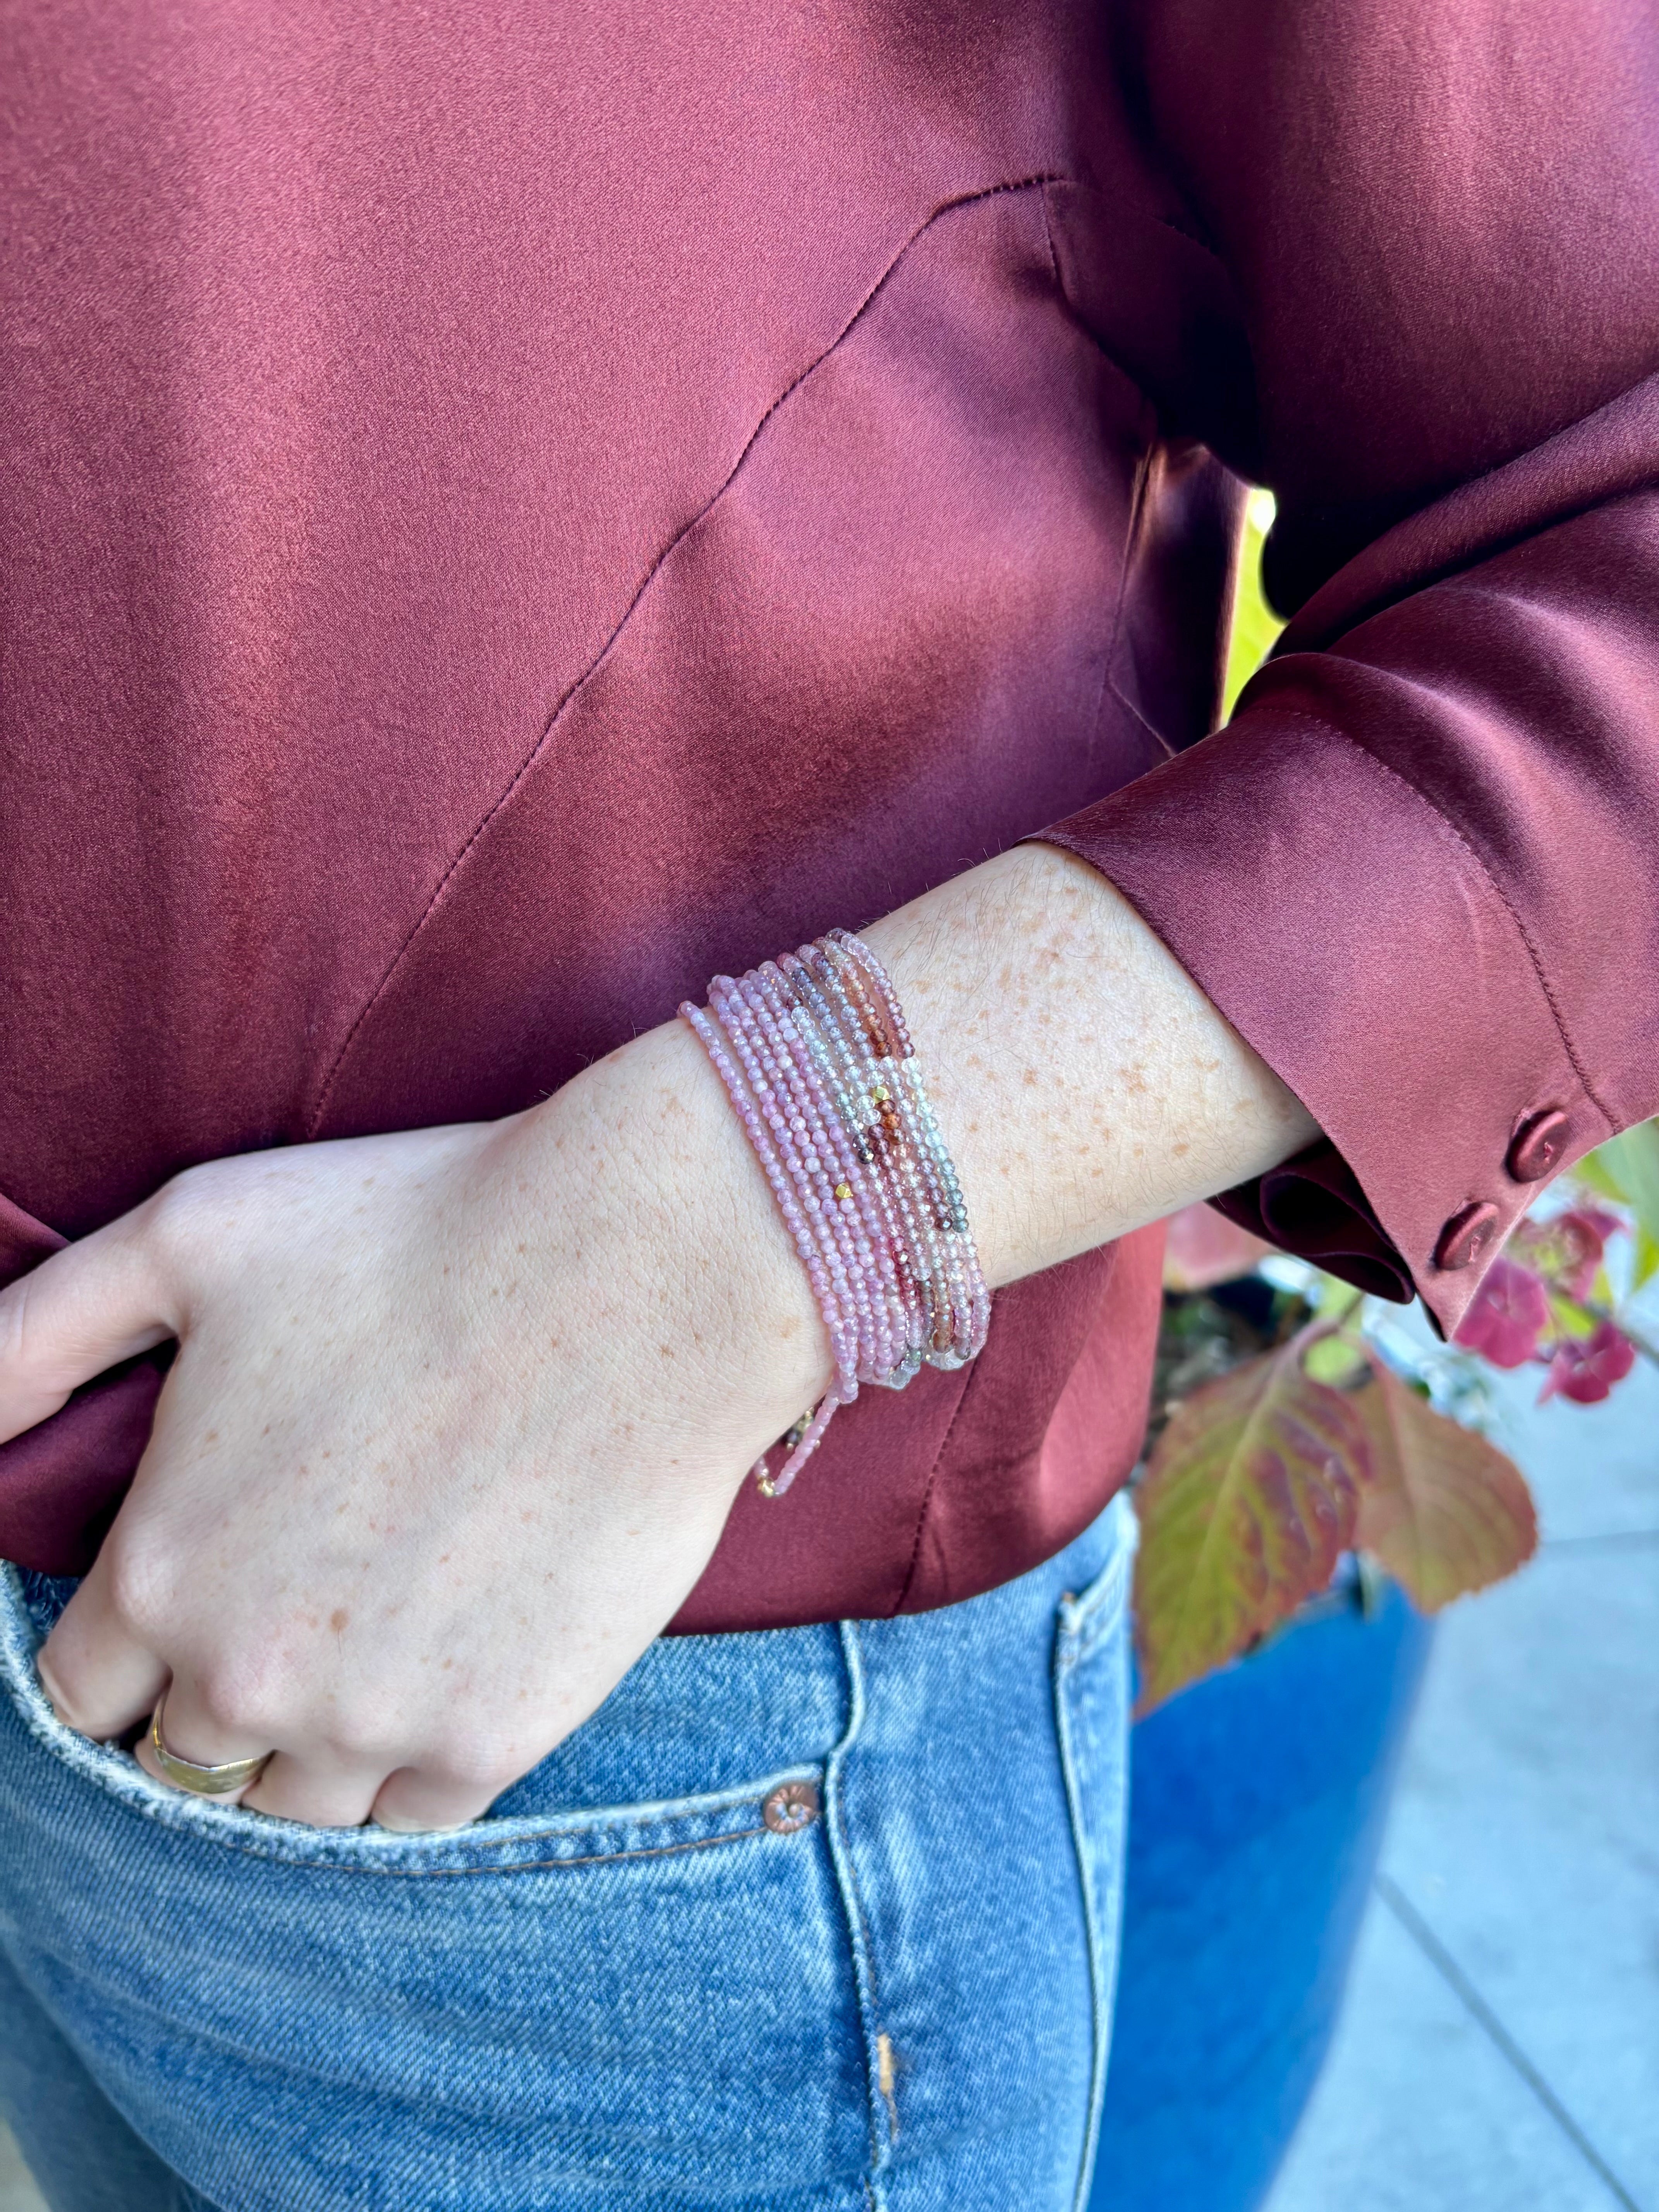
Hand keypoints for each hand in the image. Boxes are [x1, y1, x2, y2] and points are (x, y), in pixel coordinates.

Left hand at [0, 1022, 828, 1828]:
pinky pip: (416, 1813)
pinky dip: (416, 1757)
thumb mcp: (186, 1238)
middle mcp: (248, 1674)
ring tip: (372, 1636)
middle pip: (181, 1761)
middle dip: (215, 1694)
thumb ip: (33, 1338)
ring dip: (311, 1743)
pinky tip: (451, 1656)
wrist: (640, 1270)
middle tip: (296, 1601)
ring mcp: (378, 1721)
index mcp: (158, 1569)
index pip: (79, 1691)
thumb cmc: (414, 1230)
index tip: (195, 1585)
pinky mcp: (498, 1737)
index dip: (126, 1642)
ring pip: (293, 1807)